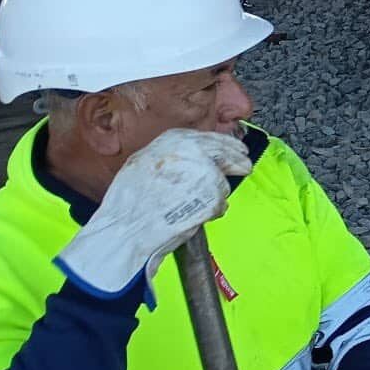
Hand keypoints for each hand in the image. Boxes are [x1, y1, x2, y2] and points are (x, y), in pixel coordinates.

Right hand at [56, 129, 251, 297]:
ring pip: (223, 182)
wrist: (123, 232)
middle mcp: (191, 152)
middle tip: (245, 167)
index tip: (237, 149)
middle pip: (228, 153)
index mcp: (173, 141)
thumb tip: (198, 153)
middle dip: (238, 161)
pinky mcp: (210, 197)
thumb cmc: (127, 205)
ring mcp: (203, 173)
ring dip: (216, 195)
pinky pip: (220, 204)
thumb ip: (172, 155)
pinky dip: (213, 212)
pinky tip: (194, 218)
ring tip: (193, 207)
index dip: (227, 145)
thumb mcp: (143, 163)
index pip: (212, 138)